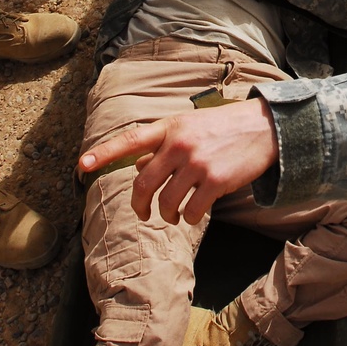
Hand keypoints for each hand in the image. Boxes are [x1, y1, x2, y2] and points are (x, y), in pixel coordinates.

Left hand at [78, 98, 279, 224]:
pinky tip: (193, 213)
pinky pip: (191, 211)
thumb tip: (138, 168)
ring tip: (171, 216)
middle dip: (139, 204)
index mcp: (169, 127)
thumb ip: (162, 146)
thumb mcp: (188, 128)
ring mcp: (197, 163)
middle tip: (143, 213)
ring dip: (165, 215)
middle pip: (143, 183)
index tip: (82, 166)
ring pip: (166, 202)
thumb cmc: (221, 128)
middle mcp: (179, 144)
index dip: (104, 154)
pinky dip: (189, 218)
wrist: (264, 127)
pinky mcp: (215, 181)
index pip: (130, 140)